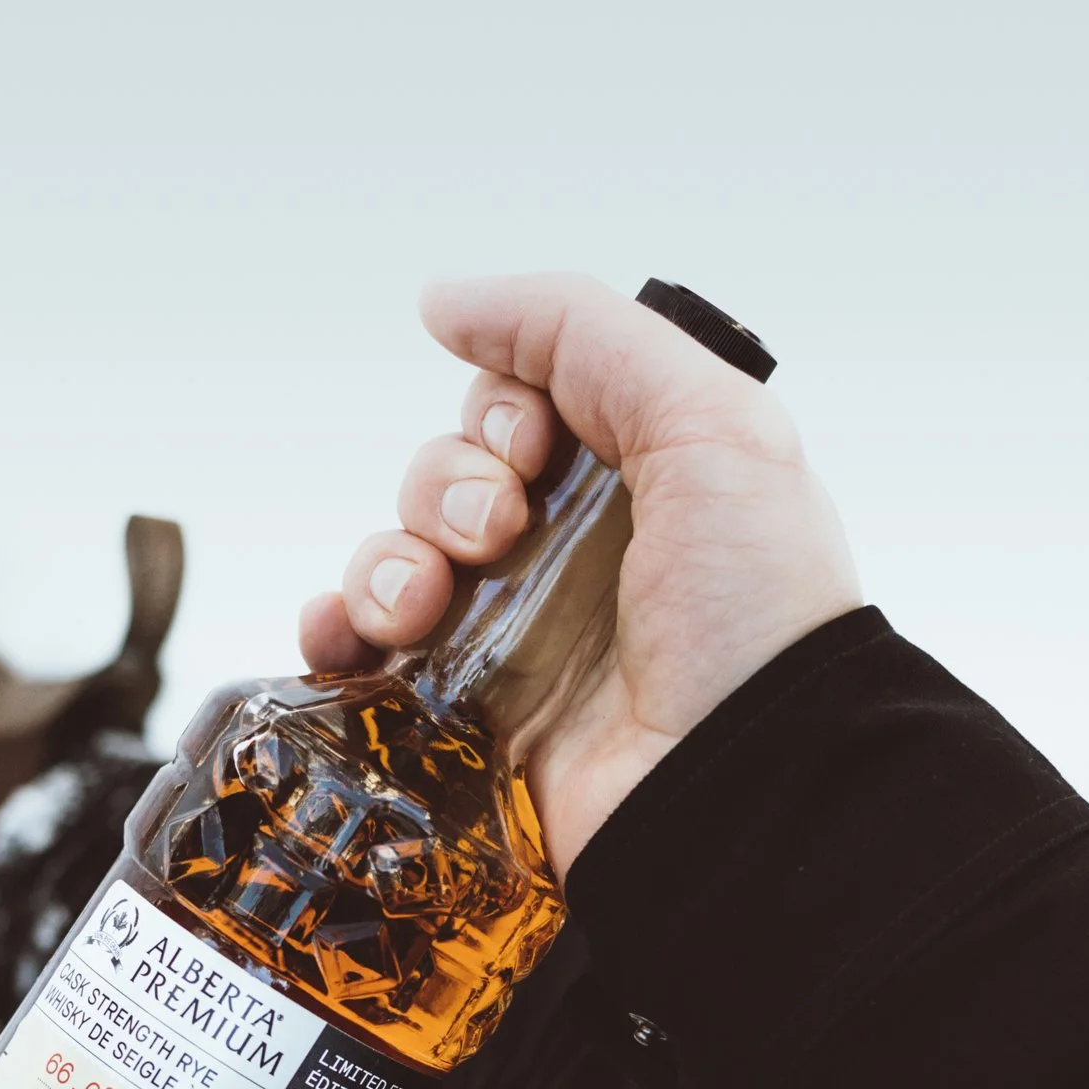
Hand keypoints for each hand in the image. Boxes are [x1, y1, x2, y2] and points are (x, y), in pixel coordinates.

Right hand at [299, 273, 860, 881]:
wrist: (743, 786)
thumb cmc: (753, 611)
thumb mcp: (711, 424)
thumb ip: (584, 335)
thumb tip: (446, 302)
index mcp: (630, 483)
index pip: (514, 407)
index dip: (501, 413)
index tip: (534, 452)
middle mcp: (566, 557)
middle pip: (444, 476)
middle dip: (447, 489)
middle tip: (498, 536)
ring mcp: (511, 642)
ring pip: (394, 559)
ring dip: (388, 561)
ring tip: (429, 607)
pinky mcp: (464, 722)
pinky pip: (362, 658)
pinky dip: (335, 634)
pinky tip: (350, 639)